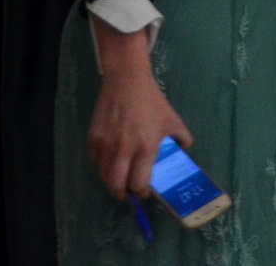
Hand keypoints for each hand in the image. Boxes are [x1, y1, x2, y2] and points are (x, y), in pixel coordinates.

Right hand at [88, 20, 192, 199]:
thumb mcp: (172, 120)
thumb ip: (181, 139)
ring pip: (104, 175)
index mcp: (146, 146)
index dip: (141, 192)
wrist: (127, 81)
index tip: (143, 192)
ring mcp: (106, 144)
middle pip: (116, 185)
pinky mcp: (93, 138)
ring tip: (120, 178)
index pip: (139, 182)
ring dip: (112, 181)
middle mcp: (124, 149)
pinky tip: (112, 160)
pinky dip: (103, 165)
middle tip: (127, 193)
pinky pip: (96, 161)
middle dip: (122, 193)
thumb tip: (183, 153)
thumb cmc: (152, 102)